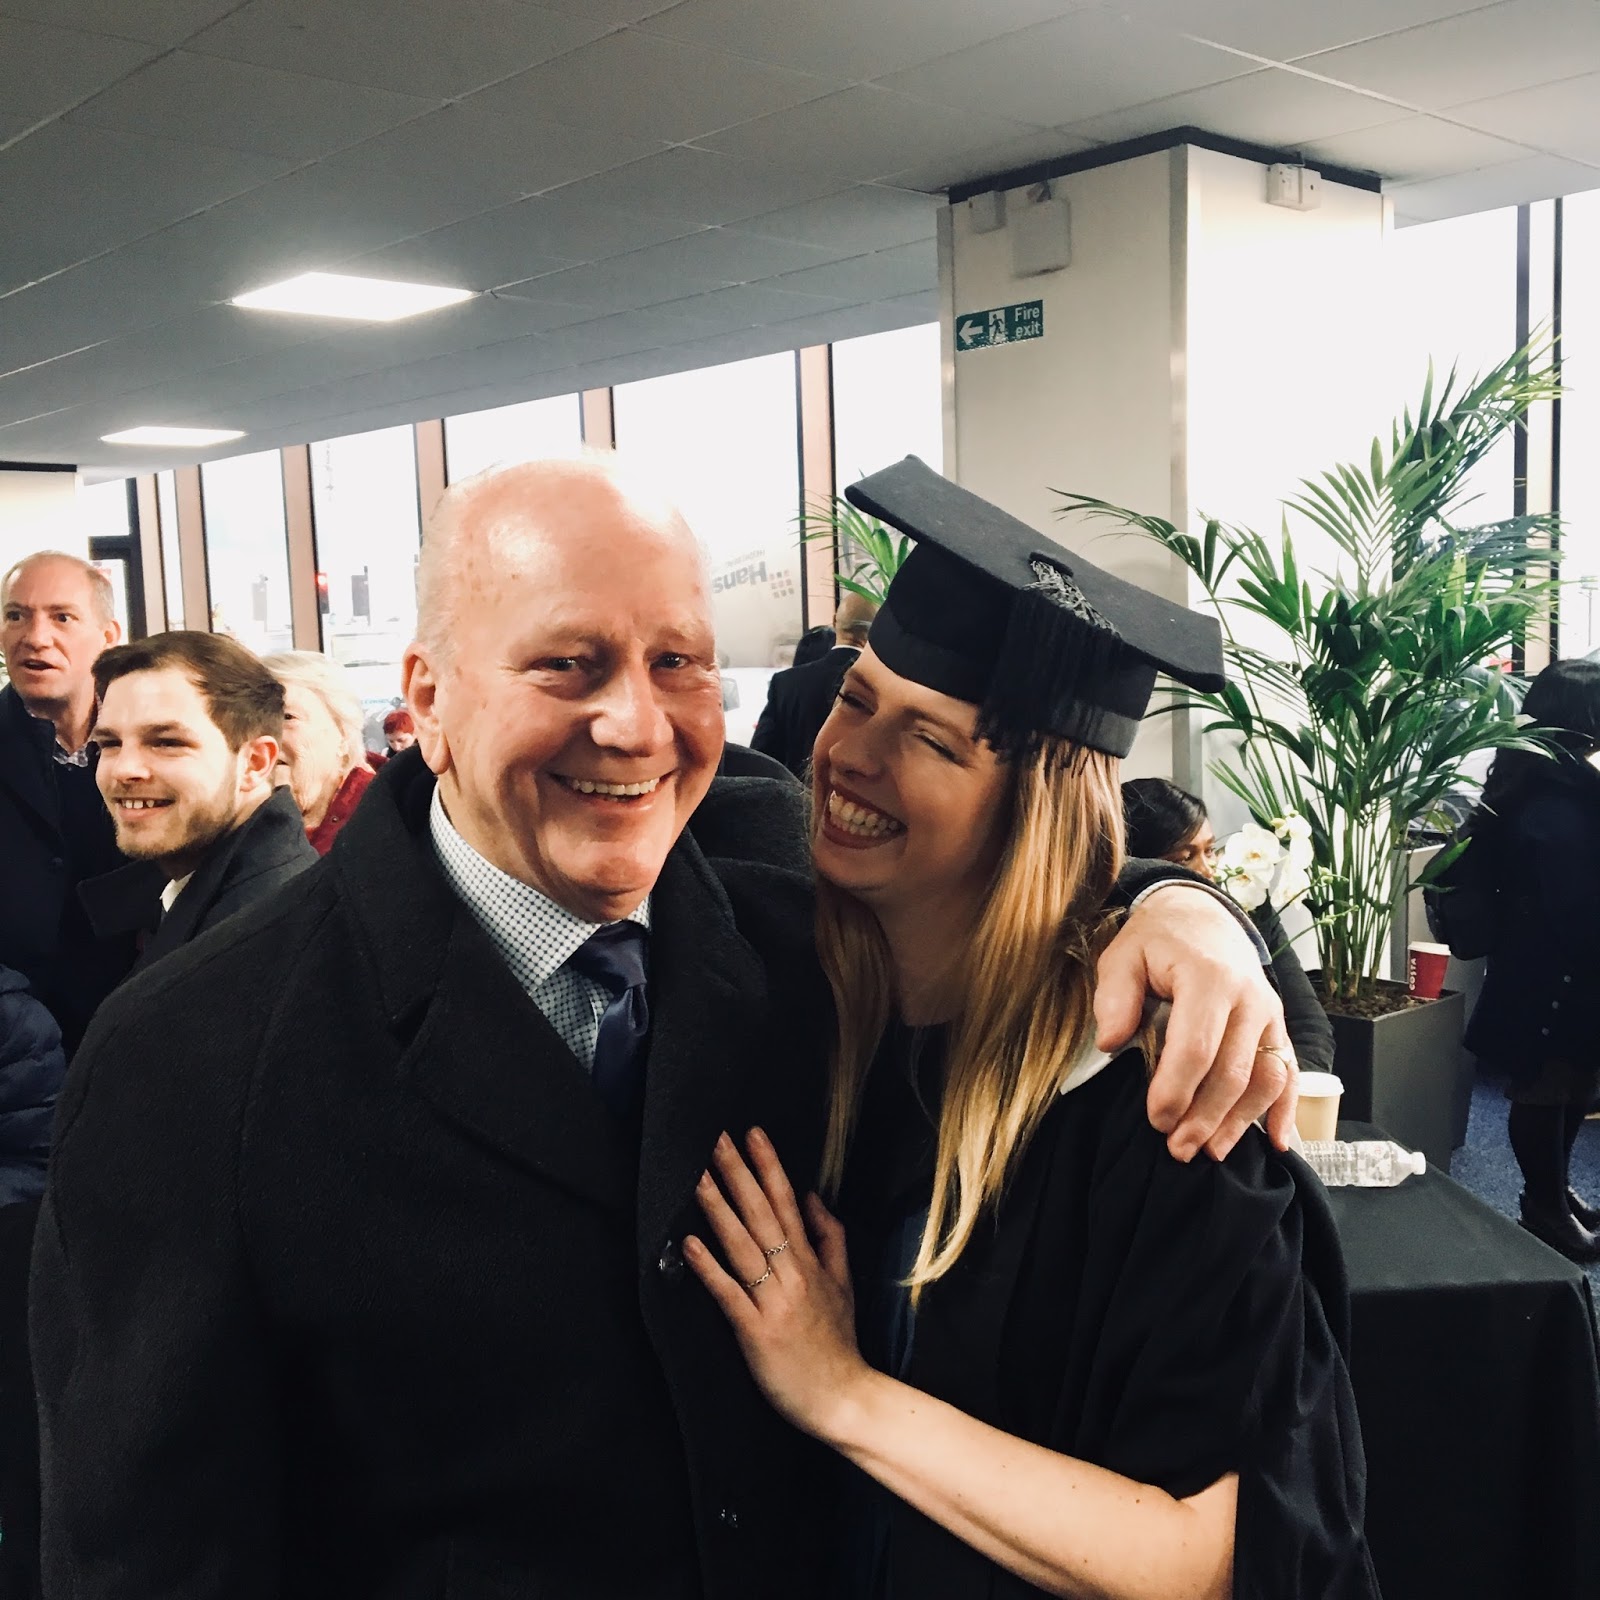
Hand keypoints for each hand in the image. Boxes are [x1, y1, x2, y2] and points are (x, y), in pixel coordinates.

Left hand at [684, 1128, 870, 1443]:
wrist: (845, 1399)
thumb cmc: (838, 1343)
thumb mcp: (843, 1283)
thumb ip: (830, 1237)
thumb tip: (812, 1197)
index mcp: (810, 1260)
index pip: (786, 1202)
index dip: (769, 1166)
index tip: (752, 1133)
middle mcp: (792, 1273)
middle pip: (761, 1214)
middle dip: (738, 1174)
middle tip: (716, 1138)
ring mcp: (774, 1301)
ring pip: (743, 1245)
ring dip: (719, 1209)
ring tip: (698, 1177)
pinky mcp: (757, 1331)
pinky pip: (730, 1294)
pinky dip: (710, 1268)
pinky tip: (690, 1243)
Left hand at [1096, 885, 1297, 1161]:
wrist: (1201, 916)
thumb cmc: (1157, 941)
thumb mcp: (1122, 956)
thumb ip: (1114, 997)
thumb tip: (1110, 1041)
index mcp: (1208, 978)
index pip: (1196, 1046)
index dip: (1176, 1089)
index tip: (1155, 1120)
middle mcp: (1248, 998)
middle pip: (1233, 1072)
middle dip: (1205, 1117)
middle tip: (1177, 1150)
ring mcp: (1270, 1014)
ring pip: (1266, 1079)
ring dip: (1241, 1122)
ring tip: (1211, 1153)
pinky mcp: (1278, 1027)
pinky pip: (1290, 1072)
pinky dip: (1286, 1110)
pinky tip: (1275, 1143)